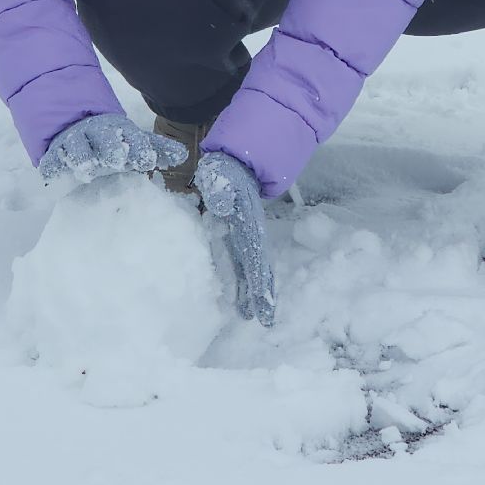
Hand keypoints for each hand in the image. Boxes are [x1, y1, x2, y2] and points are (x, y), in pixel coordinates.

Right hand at [38, 114, 187, 183]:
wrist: (73, 121)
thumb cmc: (110, 139)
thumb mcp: (132, 141)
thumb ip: (156, 149)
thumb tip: (184, 155)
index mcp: (118, 130)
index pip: (130, 137)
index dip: (138, 148)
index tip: (147, 161)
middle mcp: (97, 133)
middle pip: (104, 138)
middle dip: (111, 148)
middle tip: (118, 160)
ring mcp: (74, 141)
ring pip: (77, 146)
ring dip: (82, 156)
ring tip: (88, 169)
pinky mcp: (54, 152)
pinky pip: (51, 158)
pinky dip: (51, 165)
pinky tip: (52, 174)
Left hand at [195, 152, 274, 326]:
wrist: (235, 163)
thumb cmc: (225, 171)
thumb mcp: (221, 175)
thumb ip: (221, 189)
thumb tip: (223, 207)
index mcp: (247, 224)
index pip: (254, 255)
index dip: (258, 279)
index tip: (262, 299)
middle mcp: (249, 234)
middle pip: (257, 267)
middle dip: (260, 293)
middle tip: (263, 320)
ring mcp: (243, 236)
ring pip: (249, 267)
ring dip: (251, 290)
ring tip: (251, 315)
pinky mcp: (234, 236)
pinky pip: (239, 261)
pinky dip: (242, 279)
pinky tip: (238, 295)